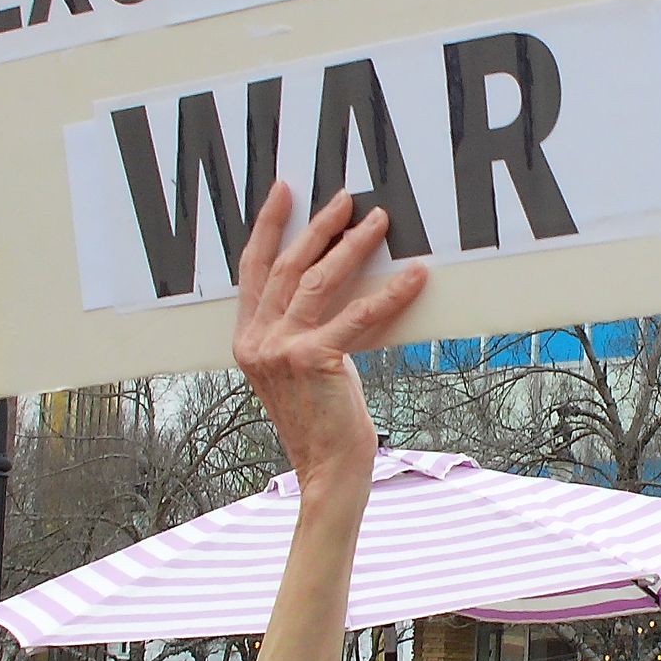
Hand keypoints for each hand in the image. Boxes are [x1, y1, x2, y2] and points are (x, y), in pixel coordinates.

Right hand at [233, 185, 428, 491]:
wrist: (327, 468)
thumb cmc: (320, 420)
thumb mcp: (296, 370)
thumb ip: (297, 331)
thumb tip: (329, 284)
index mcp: (247, 340)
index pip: (253, 270)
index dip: (268, 227)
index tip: (283, 193)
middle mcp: (257, 341)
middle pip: (288, 266)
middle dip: (319, 227)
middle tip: (345, 200)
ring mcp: (281, 350)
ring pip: (319, 281)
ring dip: (353, 246)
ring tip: (379, 222)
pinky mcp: (314, 359)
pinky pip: (358, 314)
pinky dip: (390, 292)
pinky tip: (414, 275)